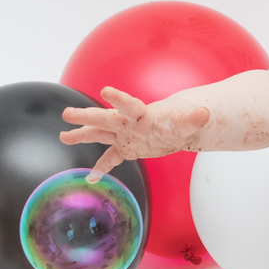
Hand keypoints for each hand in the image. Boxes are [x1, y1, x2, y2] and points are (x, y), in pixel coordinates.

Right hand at [60, 86, 211, 180]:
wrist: (175, 127)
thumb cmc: (179, 121)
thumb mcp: (187, 123)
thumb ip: (193, 120)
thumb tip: (205, 114)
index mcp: (142, 113)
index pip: (129, 105)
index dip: (118, 98)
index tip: (105, 91)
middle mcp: (128, 122)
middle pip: (105, 118)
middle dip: (87, 116)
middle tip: (68, 114)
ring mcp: (124, 135)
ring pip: (99, 134)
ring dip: (82, 135)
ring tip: (63, 136)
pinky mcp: (125, 148)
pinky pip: (110, 158)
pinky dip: (102, 167)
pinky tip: (91, 178)